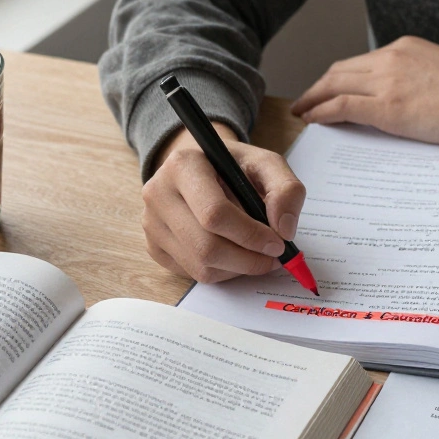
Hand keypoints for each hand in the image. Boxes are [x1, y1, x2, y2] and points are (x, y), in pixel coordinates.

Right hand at [142, 123, 305, 283]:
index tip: (277, 243)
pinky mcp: (154, 246)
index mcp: (183, 165)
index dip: (250, 235)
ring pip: (200, 266)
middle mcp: (158, 193)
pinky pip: (193, 273)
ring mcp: (151, 223)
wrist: (202, 169)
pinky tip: (234, 254)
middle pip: (206, 247)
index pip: (214, 214)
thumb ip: (287, 190)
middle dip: (248, 259)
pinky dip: (222, 271)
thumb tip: (284, 230)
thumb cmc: (234, 168)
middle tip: (273, 257)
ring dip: (238, 268)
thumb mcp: (266, 164)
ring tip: (256, 254)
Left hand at [291, 36, 438, 146]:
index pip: (361, 62)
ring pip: (334, 85)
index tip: (326, 88)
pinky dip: (320, 111)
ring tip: (300, 112)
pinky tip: (311, 120)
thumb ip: (420, 82)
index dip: (337, 76)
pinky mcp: (388, 107)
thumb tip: (410, 102)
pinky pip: (341, 106)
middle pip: (340, 70)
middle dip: (318, 86)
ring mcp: (388, 81)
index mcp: (406, 48)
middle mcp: (391, 57)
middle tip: (304, 101)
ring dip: (312, 98)